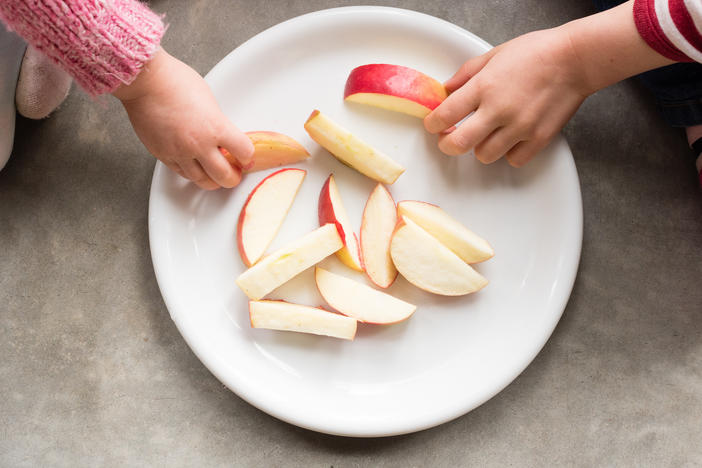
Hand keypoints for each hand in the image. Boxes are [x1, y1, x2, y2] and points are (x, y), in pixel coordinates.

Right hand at [113, 49, 252, 189]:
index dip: (247, 155)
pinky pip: (181, 173)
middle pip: (225, 176)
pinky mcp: (163, 154)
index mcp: (216, 127)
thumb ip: (217, 122)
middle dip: (233, 178)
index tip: (245, 154)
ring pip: (202, 180)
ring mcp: (180, 152)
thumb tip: (222, 135)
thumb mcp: (209, 100)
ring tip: (216, 177)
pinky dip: (191, 174)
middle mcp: (199, 144)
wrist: (145, 82)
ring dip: (212, 181)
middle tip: (234, 174)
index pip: (244, 152)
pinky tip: (195, 169)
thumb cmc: (175, 81)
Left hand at [424, 27, 590, 166]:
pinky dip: (508, 153)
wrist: (575, 59)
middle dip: (447, 144)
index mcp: (484, 87)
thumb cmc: (536, 53)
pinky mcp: (539, 138)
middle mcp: (499, 110)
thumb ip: (465, 75)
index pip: (444, 116)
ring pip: (484, 156)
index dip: (432, 124)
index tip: (433, 125)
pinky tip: (510, 138)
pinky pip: (513, 160)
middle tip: (449, 139)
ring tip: (486, 134)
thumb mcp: (493, 55)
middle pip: (458, 145)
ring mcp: (520, 127)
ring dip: (480, 147)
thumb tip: (445, 91)